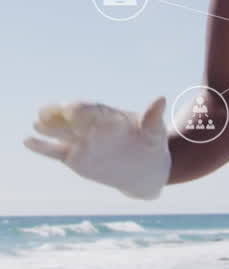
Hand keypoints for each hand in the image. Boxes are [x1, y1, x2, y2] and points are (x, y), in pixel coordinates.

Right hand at [23, 97, 170, 198]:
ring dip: (48, 128)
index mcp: (108, 116)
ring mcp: (81, 141)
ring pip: (60, 133)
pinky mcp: (74, 158)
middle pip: (71, 118)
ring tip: (38, 123)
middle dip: (59, 115)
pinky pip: (56, 151)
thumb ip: (153, 118)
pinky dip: (42, 147)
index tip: (73, 109)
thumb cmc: (152, 145)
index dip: (82, 110)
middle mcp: (90, 126)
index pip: (92, 110)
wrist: (147, 169)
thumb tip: (160, 99)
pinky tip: (28, 140)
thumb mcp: (155, 132)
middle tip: (46, 113)